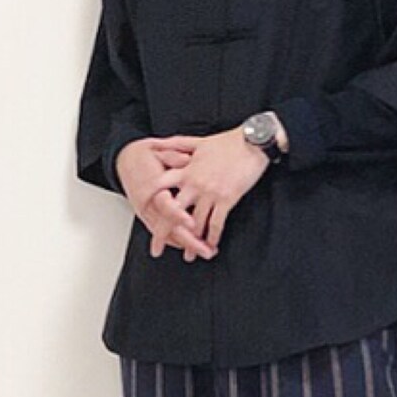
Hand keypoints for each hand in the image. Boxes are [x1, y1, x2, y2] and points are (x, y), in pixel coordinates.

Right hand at [114, 138, 215, 261]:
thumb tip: (187, 160)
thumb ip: (173, 156)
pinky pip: (164, 233)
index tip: (192, 223)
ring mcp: (147, 213)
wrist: (125, 160)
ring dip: (187, 245)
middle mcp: (147, 204)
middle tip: (206, 249)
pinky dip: (178, 241)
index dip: (178, 216)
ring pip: (167, 234)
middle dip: (188, 240)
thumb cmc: (145, 155)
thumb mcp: (158, 149)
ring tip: (206, 252)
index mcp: (149, 187)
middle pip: (168, 227)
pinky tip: (193, 247)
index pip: (164, 205)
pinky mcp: (148, 218)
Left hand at [148, 126, 270, 257]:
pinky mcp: (227, 199)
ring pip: (195, 223)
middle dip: (163, 232)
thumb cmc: (228, 142)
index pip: (160, 187)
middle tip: (157, 248)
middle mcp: (194, 183)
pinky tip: (211, 246)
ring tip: (190, 255)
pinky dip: (213, 237)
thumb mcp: (198, 141)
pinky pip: (217, 223)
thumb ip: (177, 144)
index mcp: (186, 170)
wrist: (253, 142)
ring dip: (192, 242)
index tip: (144, 214)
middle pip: (173, 212)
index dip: (150, 201)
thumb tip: (160, 144)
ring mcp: (210, 192)